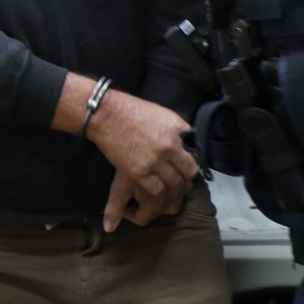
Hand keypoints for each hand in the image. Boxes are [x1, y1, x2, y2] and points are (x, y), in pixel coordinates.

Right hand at [87, 89, 197, 229]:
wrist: (107, 114)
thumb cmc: (131, 110)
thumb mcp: (161, 114)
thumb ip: (175, 130)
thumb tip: (184, 144)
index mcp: (178, 130)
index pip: (196, 153)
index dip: (192, 163)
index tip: (187, 168)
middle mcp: (170, 146)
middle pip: (188, 171)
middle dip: (187, 180)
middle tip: (183, 184)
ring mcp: (155, 160)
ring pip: (175, 184)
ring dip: (174, 190)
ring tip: (171, 192)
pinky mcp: (139, 172)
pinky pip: (157, 190)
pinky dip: (158, 194)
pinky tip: (156, 191)